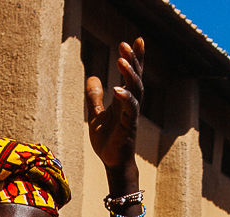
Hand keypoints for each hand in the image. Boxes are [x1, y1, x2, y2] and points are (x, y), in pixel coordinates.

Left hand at [85, 37, 144, 168]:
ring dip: (130, 74)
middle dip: (134, 60)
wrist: (112, 163)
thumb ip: (95, 97)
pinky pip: (130, 110)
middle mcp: (130, 105)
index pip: (131, 75)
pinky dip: (125, 98)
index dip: (135, 58)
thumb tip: (92, 77)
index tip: (135, 40)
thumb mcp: (96, 115)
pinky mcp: (128, 128)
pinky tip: (117, 88)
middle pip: (136, 78)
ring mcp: (131, 116)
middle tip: (126, 44)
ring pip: (136, 91)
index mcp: (123, 100)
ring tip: (121, 60)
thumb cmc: (107, 142)